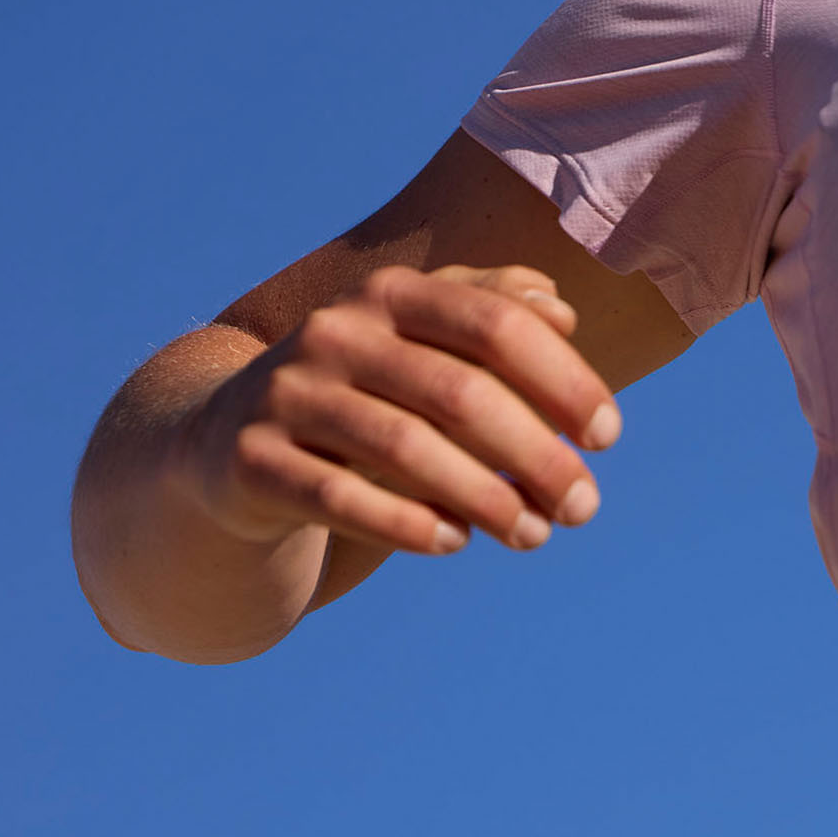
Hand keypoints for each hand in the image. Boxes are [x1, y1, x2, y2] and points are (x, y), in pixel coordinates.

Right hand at [176, 264, 621, 556]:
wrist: (229, 438)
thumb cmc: (367, 392)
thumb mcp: (424, 343)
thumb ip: (494, 312)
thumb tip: (562, 308)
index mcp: (392, 295)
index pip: (495, 325)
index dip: (563, 380)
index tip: (608, 436)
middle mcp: (336, 332)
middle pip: (458, 392)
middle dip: (535, 455)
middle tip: (584, 507)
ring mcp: (288, 394)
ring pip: (403, 447)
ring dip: (484, 498)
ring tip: (534, 535)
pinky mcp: (252, 460)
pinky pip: (339, 497)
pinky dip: (406, 523)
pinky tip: (455, 542)